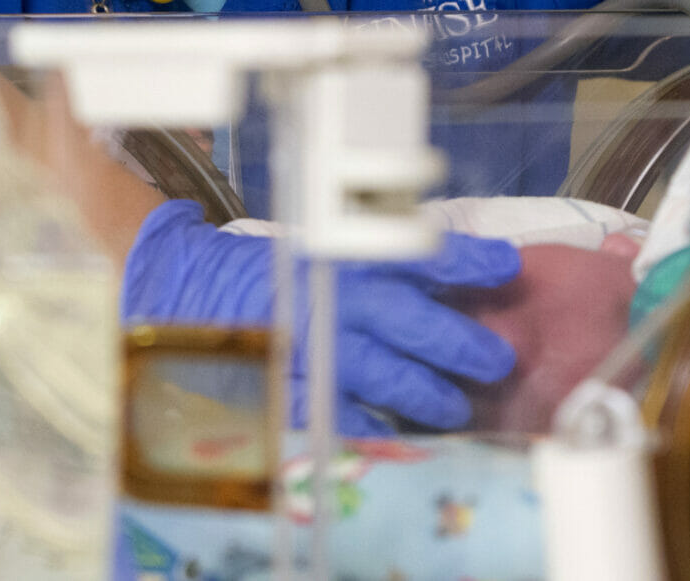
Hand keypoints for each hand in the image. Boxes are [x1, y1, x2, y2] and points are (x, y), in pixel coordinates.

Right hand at [122, 201, 518, 432]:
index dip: (466, 259)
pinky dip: (361, 426)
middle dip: (458, 341)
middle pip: (407, 319)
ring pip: (377, 373)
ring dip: (423, 392)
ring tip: (455, 407)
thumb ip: (380, 267)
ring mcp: (305, 343)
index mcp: (343, 255)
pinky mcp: (281, 382)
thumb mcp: (327, 251)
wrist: (182, 284)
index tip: (508, 265)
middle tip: (497, 359)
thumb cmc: (269, 270)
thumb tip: (451, 279)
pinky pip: (328, 410)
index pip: (415, 252)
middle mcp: (329, 297)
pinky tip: (389, 437)